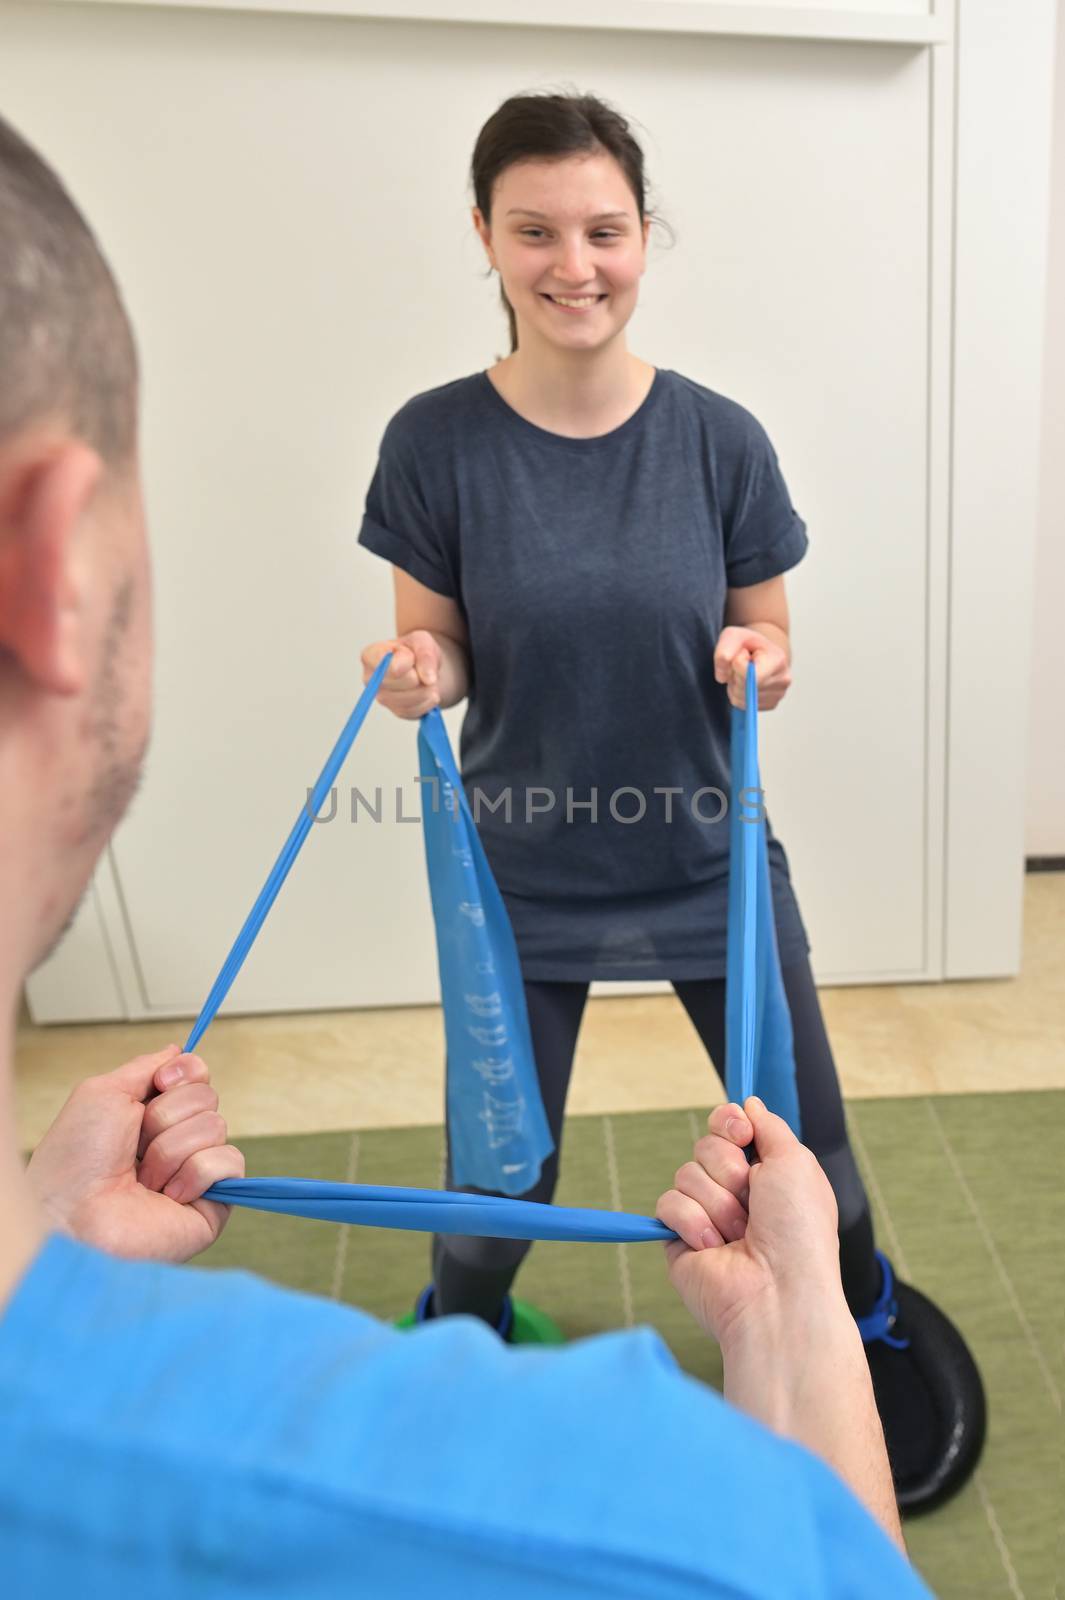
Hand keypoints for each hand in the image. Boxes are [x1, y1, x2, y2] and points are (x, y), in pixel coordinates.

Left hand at [26, 1044, 243, 1262]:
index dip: (183, 1074)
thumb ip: (145, 1067)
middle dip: (166, 1117)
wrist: (69, 1217)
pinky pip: (229, 1162)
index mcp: (152, 1117)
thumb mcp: (102, 1092)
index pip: (198, 1076)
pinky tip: (167, 1196)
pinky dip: (194, 1173)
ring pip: (216, 1126)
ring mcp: (195, 1174)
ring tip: (143, 1179)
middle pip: (208, 1097)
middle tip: (136, 1146)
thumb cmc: (73, 1161)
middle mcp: (176, 1142)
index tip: (159, 1085)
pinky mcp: (213, 1204)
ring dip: (171, 1150)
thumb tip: (178, 1051)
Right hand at [362, 631, 442, 718]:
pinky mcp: (396, 711)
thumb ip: (425, 654)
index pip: (388, 666)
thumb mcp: (422, 641)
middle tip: (418, 667)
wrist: (425, 668)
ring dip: (426, 688)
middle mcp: (371, 679)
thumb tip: (428, 679)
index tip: (411, 656)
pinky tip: (425, 690)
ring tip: (424, 679)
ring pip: (411, 699)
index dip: (407, 663)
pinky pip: (417, 710)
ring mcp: (382, 698)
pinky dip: (428, 700)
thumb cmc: (416, 651)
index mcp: (370, 656)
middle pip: (403, 682)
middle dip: (419, 674)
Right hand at [656, 1096, 840, 1349]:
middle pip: (705, 1146)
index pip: (729, 1127)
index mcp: (766, 1174)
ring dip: (717, 1202)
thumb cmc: (799, 1232)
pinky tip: (714, 1247)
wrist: (778, 1293)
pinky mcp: (679, 1239)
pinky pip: (668, 1203)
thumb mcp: (797, 1162)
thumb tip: (749, 1103)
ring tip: (739, 1234)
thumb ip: (769, 1126)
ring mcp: (706, 1216)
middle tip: (751, 1198)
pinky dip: (693, 1222)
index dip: (729, 1124)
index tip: (741, 1135)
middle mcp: (736, 1193)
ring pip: (686, 1173)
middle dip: (728, 1168)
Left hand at [713, 627, 790, 709]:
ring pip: (741, 699)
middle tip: (742, 664)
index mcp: (778, 659)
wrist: (763, 652)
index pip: (749, 675)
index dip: (736, 665)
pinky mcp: (771, 704)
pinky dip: (739, 695)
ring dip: (735, 686)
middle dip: (734, 676)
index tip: (743, 654)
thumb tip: (722, 677)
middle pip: (743, 688)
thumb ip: (723, 651)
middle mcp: (783, 680)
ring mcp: (779, 694)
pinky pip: (743, 706)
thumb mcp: (732, 636)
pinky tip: (746, 683)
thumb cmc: (748, 643)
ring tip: (743, 673)